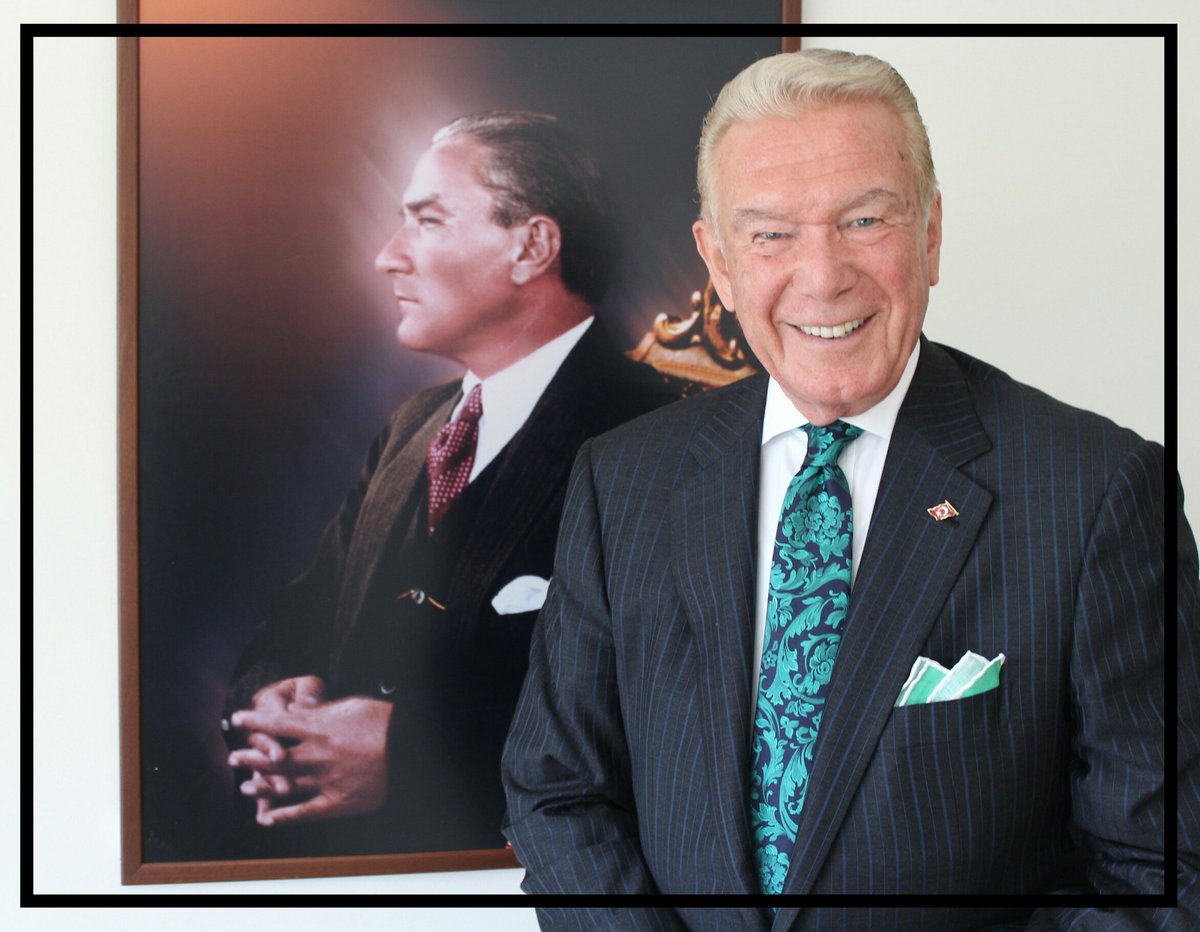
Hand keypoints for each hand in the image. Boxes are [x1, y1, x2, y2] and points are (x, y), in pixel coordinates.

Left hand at [227, 696, 392, 825]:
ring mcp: (325, 780)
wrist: (410, 748)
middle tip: (233, 756)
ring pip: (283, 785)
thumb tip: (297, 705)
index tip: (236, 718)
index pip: (277, 722)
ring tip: (244, 786)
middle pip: (273, 757)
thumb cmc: (384, 720)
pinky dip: (284, 817)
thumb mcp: (352, 704)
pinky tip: (267, 819)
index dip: (254, 720)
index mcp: (319, 727)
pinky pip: (304, 812)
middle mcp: (316, 754)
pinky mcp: (337, 802)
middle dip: (250, 756)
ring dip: (261, 786)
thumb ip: (321, 708)